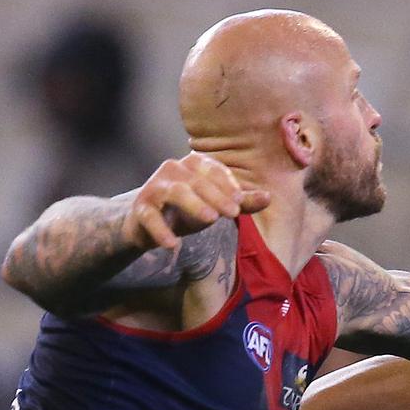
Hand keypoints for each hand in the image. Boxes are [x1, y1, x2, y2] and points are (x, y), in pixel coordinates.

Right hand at [125, 152, 269, 249]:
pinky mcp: (140, 208)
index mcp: (193, 164)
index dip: (228, 184)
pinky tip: (172, 244)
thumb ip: (241, 202)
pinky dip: (161, 230)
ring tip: (211, 219)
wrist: (146, 224)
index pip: (214, 169)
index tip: (240, 202)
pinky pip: (150, 217)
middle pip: (198, 181)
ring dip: (194, 205)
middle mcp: (173, 169)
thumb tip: (269, 198)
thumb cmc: (187, 209)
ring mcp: (154, 187)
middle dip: (217, 197)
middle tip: (233, 213)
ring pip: (176, 192)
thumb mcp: (216, 205)